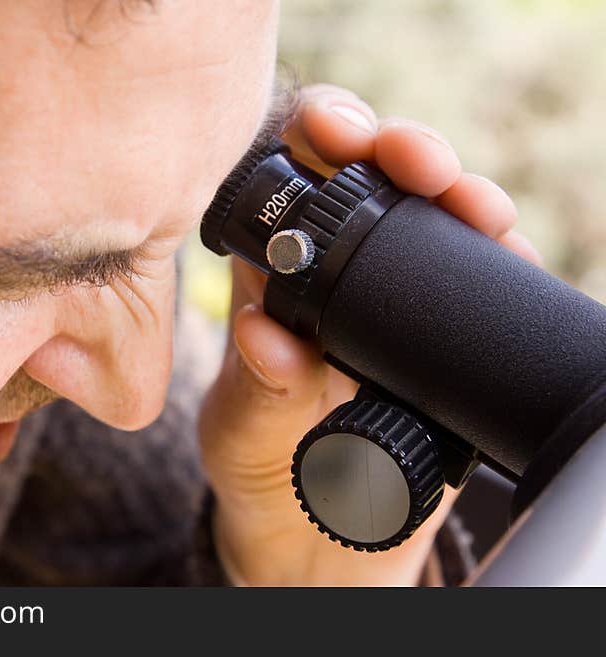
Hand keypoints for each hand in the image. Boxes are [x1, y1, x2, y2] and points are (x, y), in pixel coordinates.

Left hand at [198, 83, 541, 585]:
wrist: (316, 527)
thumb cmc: (261, 462)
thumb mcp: (243, 427)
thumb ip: (255, 385)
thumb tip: (265, 335)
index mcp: (272, 268)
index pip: (293, 169)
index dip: (316, 130)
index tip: (335, 133)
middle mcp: (336, 268)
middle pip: (376, 175)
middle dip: (403, 149)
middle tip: (422, 164)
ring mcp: (397, 296)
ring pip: (438, 216)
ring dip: (465, 196)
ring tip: (478, 210)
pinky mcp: (445, 332)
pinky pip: (482, 279)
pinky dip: (503, 257)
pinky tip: (509, 255)